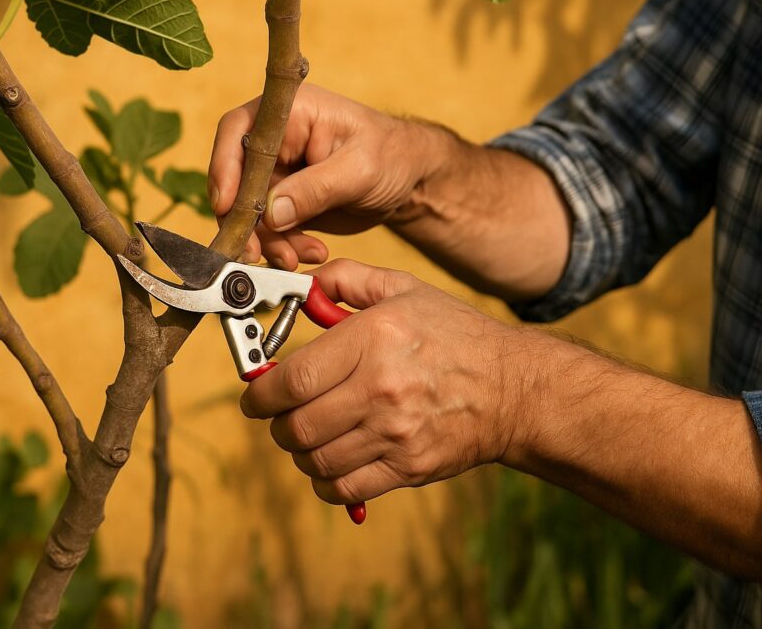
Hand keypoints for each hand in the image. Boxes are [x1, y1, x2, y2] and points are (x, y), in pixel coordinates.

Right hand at [209, 84, 449, 269]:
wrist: (410, 181)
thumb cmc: (392, 155)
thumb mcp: (359, 169)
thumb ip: (315, 188)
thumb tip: (270, 212)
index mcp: (290, 113)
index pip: (238, 131)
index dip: (224, 166)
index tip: (226, 205)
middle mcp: (274, 141)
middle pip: (235, 178)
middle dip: (243, 219)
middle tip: (254, 251)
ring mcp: (276, 174)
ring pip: (248, 212)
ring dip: (266, 241)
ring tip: (297, 258)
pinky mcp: (282, 202)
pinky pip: (268, 229)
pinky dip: (283, 246)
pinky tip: (312, 252)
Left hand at [239, 259, 525, 505]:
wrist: (513, 390)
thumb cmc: (455, 336)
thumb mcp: (405, 289)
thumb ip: (348, 279)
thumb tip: (305, 284)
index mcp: (374, 339)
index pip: (293, 378)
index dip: (261, 393)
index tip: (255, 397)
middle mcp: (381, 388)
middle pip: (297, 425)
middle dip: (276, 425)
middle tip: (279, 417)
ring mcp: (395, 433)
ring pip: (315, 459)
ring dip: (299, 453)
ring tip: (306, 438)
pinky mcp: (409, 467)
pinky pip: (344, 488)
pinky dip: (325, 482)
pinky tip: (329, 465)